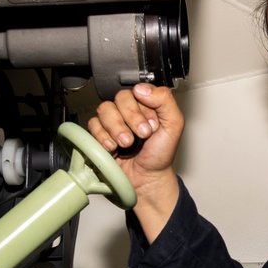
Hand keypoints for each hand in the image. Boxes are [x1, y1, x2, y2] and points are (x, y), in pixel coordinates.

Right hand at [87, 84, 182, 240]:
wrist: (147, 179)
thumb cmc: (160, 154)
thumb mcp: (174, 125)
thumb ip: (165, 101)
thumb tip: (142, 88)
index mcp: (147, 105)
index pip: (137, 90)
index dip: (142, 108)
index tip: (152, 125)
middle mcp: (130, 110)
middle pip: (120, 98)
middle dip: (131, 119)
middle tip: (141, 136)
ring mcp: (114, 121)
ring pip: (105, 109)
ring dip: (117, 128)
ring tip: (127, 144)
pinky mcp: (100, 133)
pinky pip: (93, 124)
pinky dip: (103, 137)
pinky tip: (113, 147)